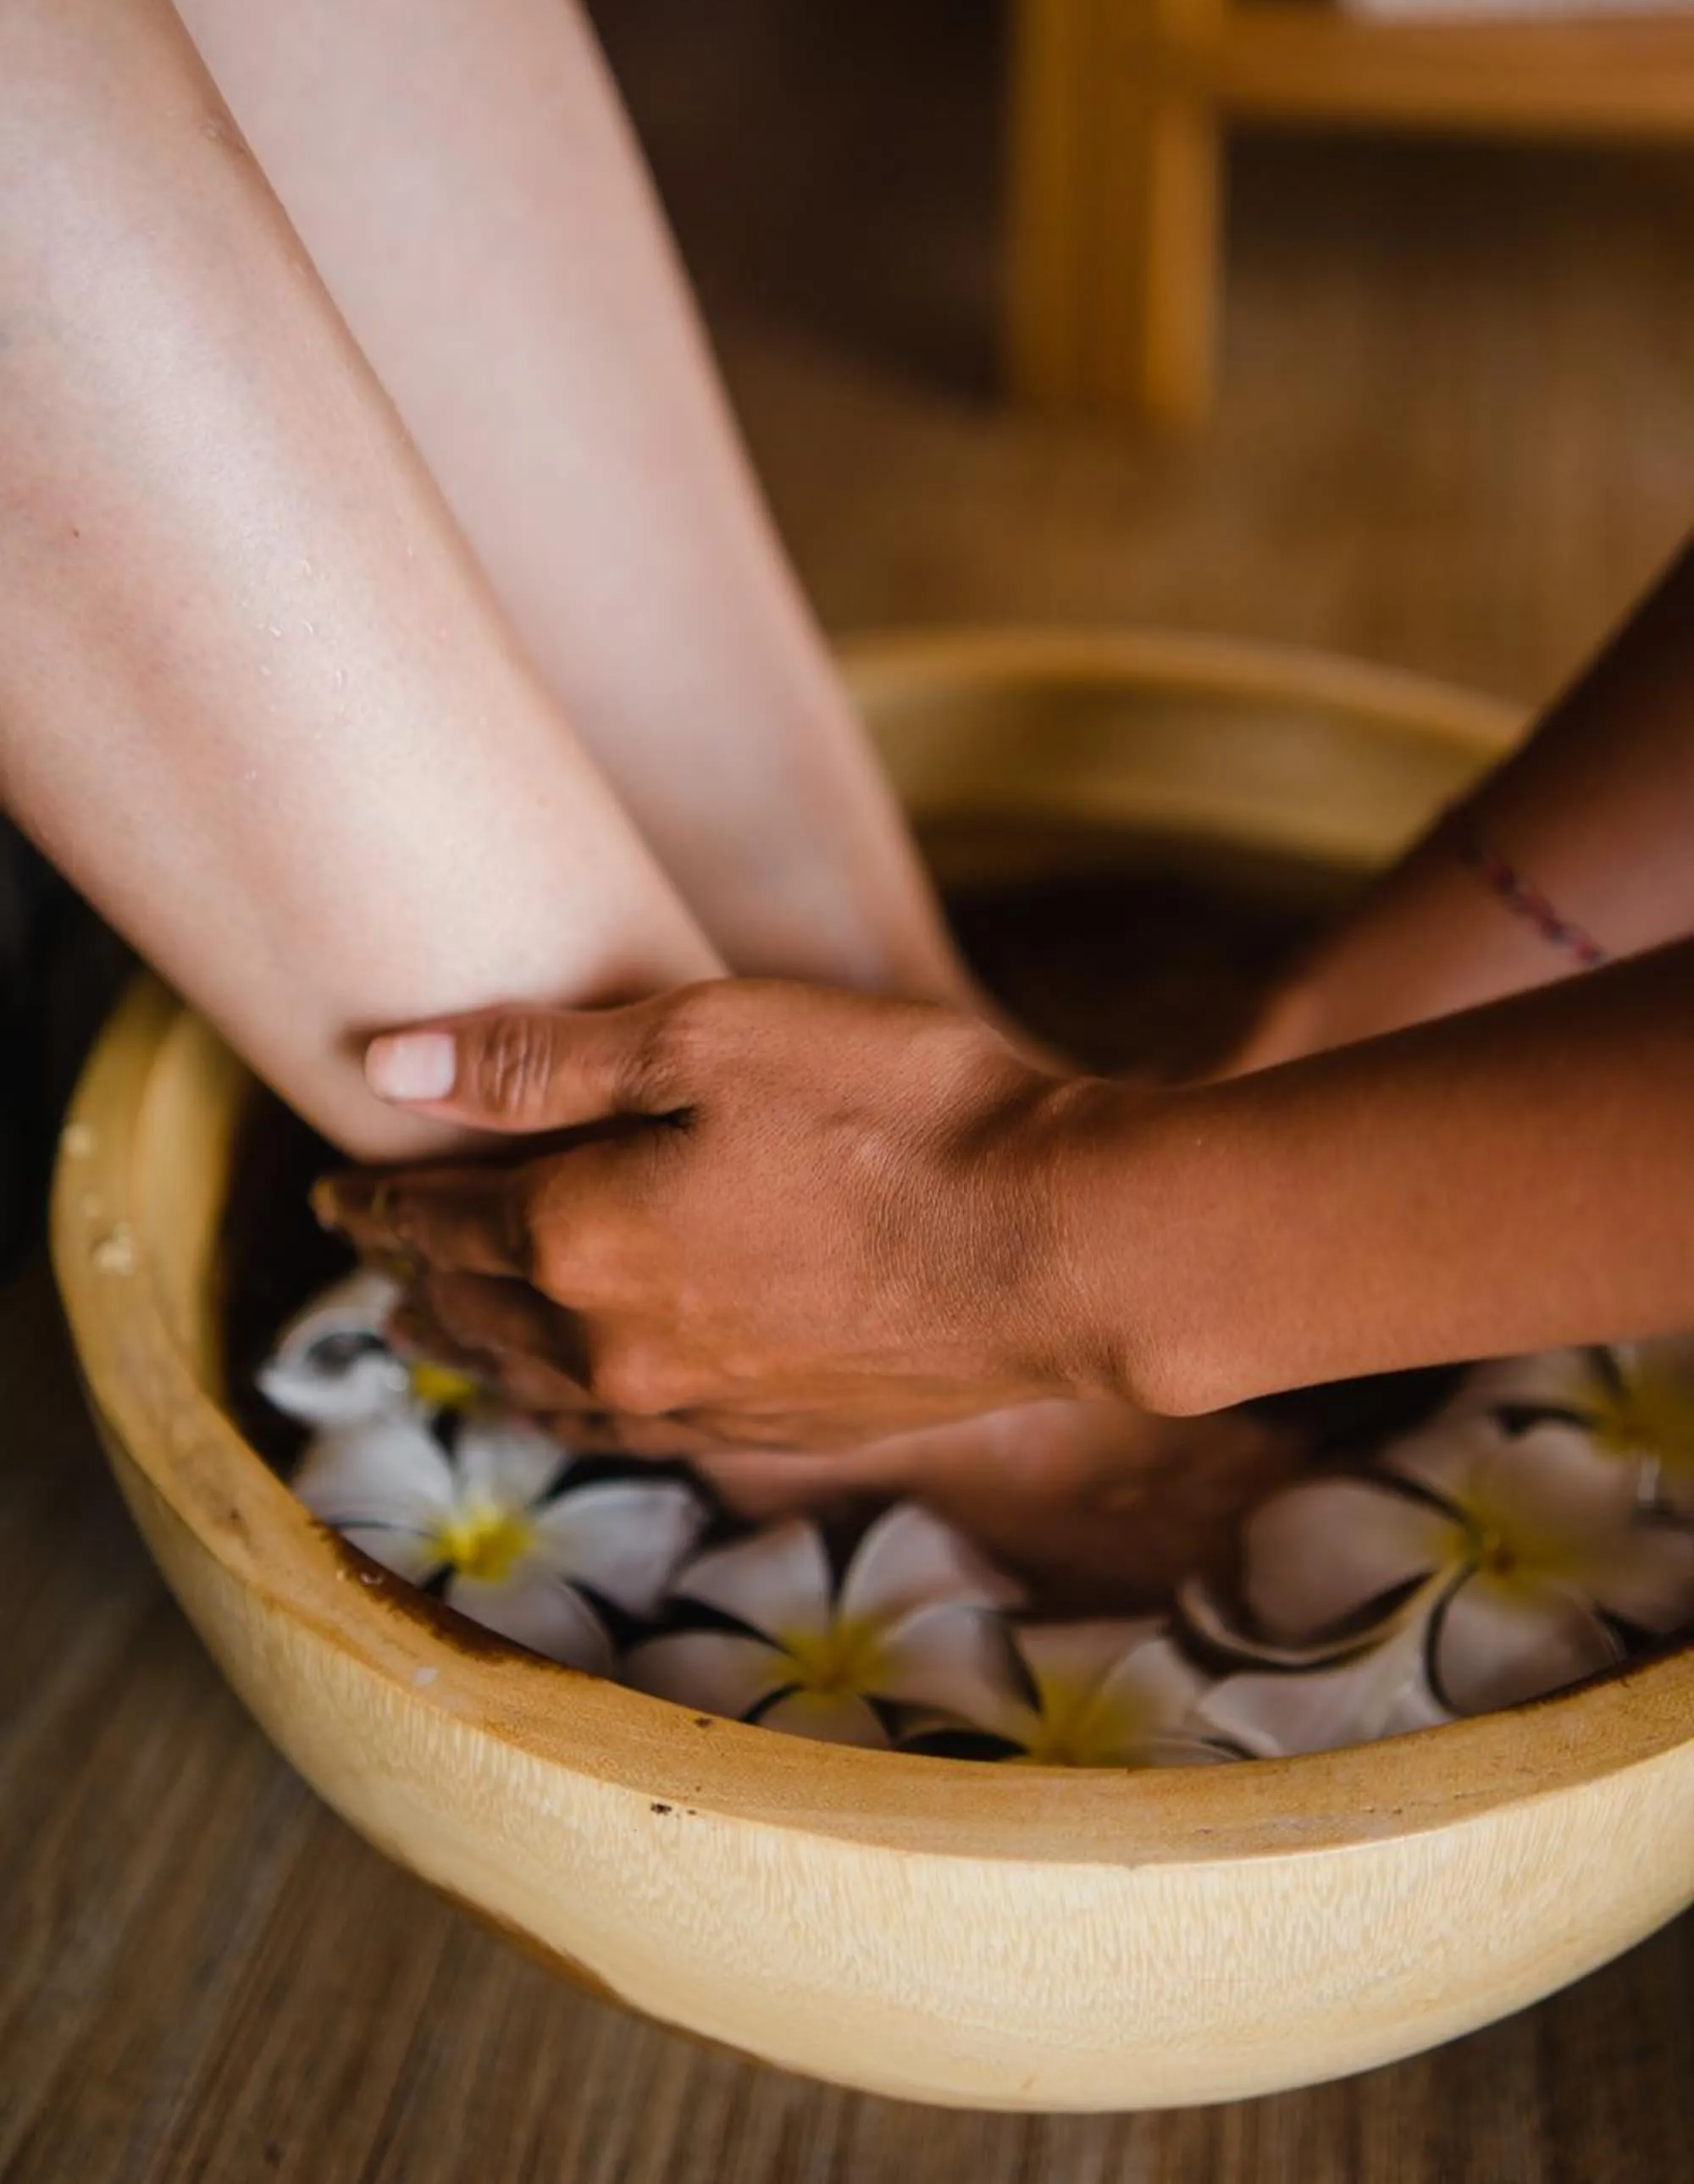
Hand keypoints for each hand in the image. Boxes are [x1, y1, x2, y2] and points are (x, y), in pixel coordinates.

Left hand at [313, 982, 1124, 1450]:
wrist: (1062, 1244)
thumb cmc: (894, 1112)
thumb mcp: (710, 1039)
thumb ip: (544, 1060)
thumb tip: (393, 1065)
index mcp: (580, 1237)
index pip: (442, 1217)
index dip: (383, 1196)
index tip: (341, 1185)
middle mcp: (617, 1341)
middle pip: (480, 1310)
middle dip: (415, 1279)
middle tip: (374, 1260)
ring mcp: (699, 1402)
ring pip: (543, 1385)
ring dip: (478, 1357)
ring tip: (438, 1341)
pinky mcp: (776, 1429)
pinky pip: (627, 1429)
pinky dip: (569, 1407)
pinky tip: (580, 1399)